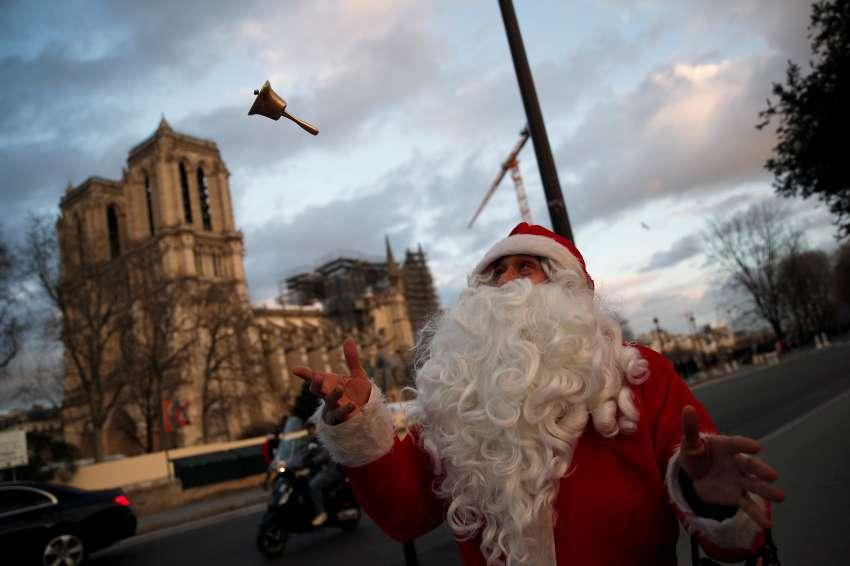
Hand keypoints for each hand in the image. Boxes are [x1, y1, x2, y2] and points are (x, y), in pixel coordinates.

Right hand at [292, 338, 371, 424]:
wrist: (366, 409)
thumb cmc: (357, 391)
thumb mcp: (356, 374)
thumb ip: (351, 359)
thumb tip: (349, 339)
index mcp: (328, 384)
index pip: (314, 379)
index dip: (304, 374)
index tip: (295, 370)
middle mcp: (328, 395)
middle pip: (317, 390)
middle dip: (316, 384)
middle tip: (317, 376)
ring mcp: (333, 407)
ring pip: (329, 401)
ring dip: (333, 395)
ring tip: (340, 388)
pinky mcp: (341, 417)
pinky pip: (341, 415)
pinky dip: (345, 410)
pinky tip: (352, 405)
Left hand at [679, 406, 784, 527]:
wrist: (695, 473)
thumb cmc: (695, 453)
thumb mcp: (690, 442)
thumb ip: (690, 428)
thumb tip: (687, 408)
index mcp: (726, 447)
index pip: (737, 444)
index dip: (745, 445)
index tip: (756, 447)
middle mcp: (737, 463)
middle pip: (750, 465)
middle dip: (761, 470)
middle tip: (773, 475)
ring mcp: (738, 480)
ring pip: (754, 485)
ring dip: (767, 491)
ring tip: (781, 496)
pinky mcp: (735, 495)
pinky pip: (746, 505)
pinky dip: (756, 514)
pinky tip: (767, 525)